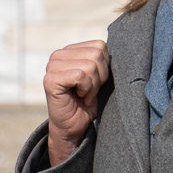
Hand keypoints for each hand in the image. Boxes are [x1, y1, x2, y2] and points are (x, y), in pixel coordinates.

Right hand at [42, 40, 109, 165]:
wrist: (73, 128)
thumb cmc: (86, 103)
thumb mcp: (97, 77)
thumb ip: (101, 60)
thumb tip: (121, 45)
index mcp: (69, 50)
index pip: (100, 46)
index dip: (104, 67)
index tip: (94, 83)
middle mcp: (58, 55)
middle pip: (96, 54)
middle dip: (99, 77)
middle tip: (89, 91)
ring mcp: (52, 66)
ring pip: (90, 65)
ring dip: (92, 85)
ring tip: (84, 94)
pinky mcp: (51, 79)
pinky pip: (80, 76)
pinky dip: (86, 90)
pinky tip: (79, 97)